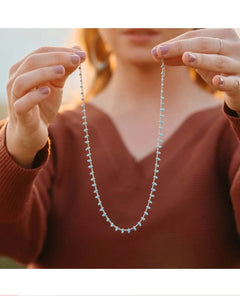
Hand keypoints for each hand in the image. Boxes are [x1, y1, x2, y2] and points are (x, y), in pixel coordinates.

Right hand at [6, 45, 85, 167]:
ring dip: (43, 73)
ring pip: (23, 81)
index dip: (60, 51)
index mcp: (24, 69)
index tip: (80, 54)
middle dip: (56, 58)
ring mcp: (15, 97)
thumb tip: (79, 51)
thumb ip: (65, 70)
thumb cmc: (42, 105)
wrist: (32, 131)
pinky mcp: (19, 113)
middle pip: (32, 62)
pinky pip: (22, 103)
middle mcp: (15, 79)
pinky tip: (48, 91)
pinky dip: (35, 96)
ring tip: (62, 71)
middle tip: (77, 59)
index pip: (40, 53)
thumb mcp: (56, 85)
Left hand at [151, 28, 239, 116]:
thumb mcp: (202, 59)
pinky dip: (225, 81)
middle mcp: (232, 46)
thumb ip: (182, 56)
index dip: (176, 43)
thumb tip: (157, 55)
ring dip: (202, 59)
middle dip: (181, 47)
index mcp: (222, 35)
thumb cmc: (220, 67)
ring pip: (218, 61)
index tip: (156, 51)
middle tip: (160, 52)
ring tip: (185, 57)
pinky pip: (233, 82)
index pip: (196, 36)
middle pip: (204, 44)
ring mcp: (238, 63)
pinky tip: (215, 81)